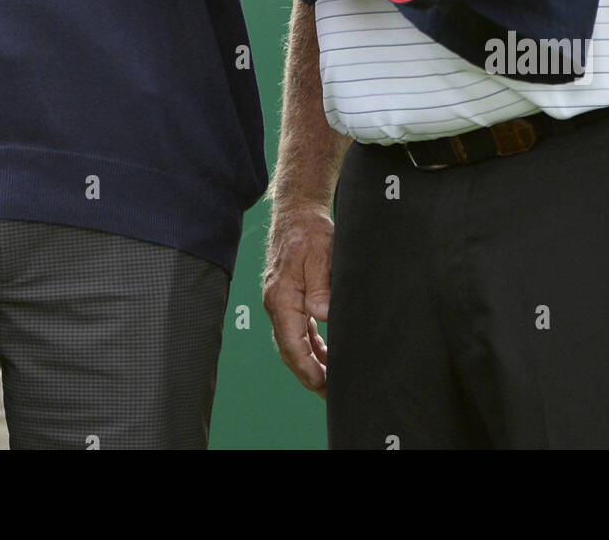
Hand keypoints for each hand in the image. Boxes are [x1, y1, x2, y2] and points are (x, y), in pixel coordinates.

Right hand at [262, 203, 334, 397]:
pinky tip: (325, 356)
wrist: (298, 215)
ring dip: (311, 363)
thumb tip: (323, 316)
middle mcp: (277, 304)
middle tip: (331, 393)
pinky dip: (310, 346)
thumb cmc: (310, 233)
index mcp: (281, 297)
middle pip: (289, 349)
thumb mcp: (321, 256)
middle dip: (309, 374)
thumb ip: (321, 287)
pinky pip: (297, 330)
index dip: (307, 368)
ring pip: (293, 342)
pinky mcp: (289, 299)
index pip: (291, 343)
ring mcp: (281, 303)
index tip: (323, 385)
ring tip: (332, 380)